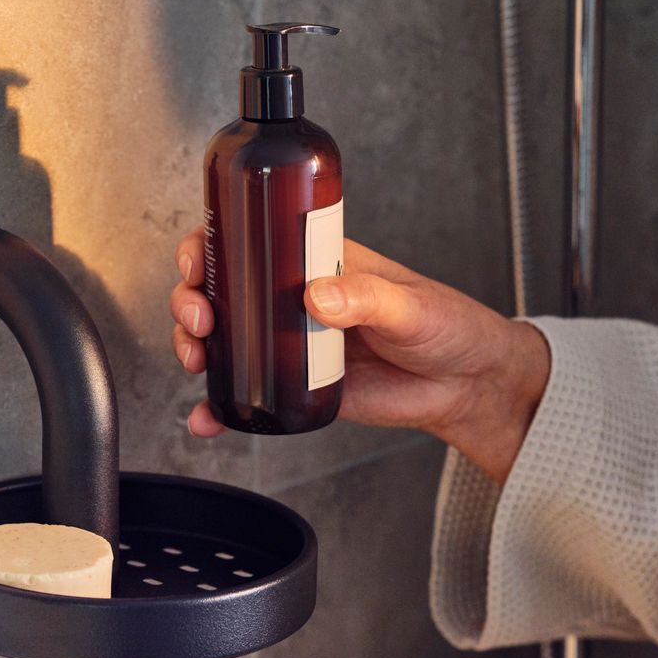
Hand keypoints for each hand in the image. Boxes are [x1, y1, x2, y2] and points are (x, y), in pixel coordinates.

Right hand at [170, 229, 549, 485]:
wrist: (465, 386)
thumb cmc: (447, 327)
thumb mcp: (409, 303)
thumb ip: (366, 297)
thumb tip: (317, 296)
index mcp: (318, 261)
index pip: (252, 239)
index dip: (212, 244)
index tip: (198, 260)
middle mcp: (296, 298)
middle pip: (225, 289)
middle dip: (192, 299)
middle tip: (200, 319)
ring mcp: (293, 343)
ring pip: (227, 340)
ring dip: (197, 347)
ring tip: (197, 360)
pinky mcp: (300, 387)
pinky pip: (251, 395)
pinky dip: (221, 408)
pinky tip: (207, 418)